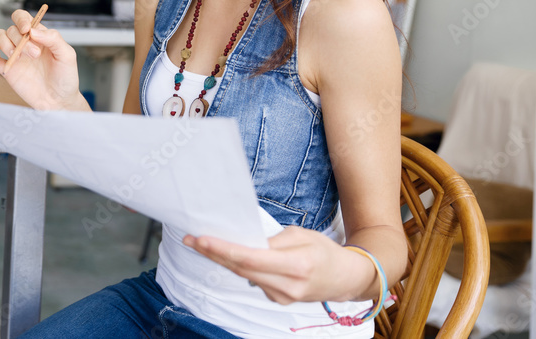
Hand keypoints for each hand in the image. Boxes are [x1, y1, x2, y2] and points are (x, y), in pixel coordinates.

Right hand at [0, 9, 87, 111]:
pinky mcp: (7, 70)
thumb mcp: (67, 55)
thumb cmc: (65, 78)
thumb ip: (53, 39)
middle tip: (35, 55)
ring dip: (6, 44)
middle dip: (20, 39)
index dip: (21, 19)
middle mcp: (25, 43)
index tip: (27, 29)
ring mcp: (15, 56)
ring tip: (19, 57)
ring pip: (0, 38)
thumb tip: (33, 30)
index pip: (23, 18)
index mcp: (39, 36)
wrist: (58, 102)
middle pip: (11, 29)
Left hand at [182, 227, 375, 304]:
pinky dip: (238, 267)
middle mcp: (288, 286)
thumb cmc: (325, 251)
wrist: (345, 278)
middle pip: (241, 269)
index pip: (250, 258)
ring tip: (201, 244)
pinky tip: (225, 256)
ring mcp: (283, 297)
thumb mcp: (302, 235)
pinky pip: (253, 280)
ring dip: (222, 260)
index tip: (201, 239)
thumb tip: (246, 242)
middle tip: (190, 239)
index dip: (223, 249)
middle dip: (213, 253)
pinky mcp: (279, 300)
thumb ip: (273, 241)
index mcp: (296, 265)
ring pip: (244, 276)